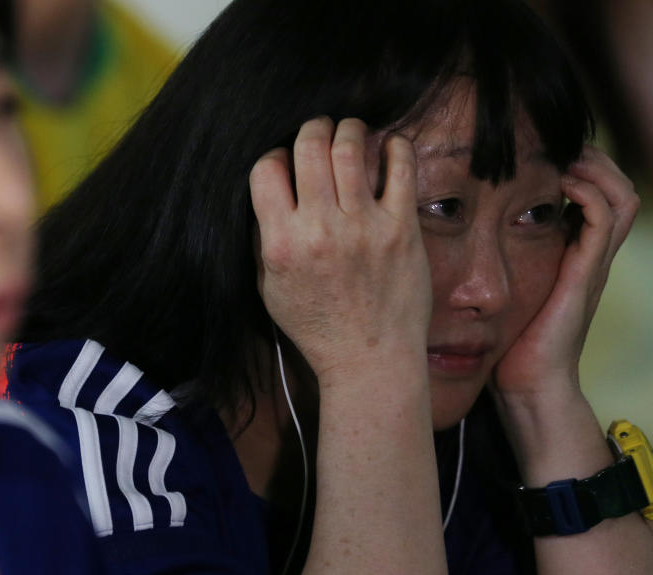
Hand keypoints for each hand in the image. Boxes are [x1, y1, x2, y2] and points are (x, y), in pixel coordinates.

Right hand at [249, 117, 431, 385]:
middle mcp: (320, 229)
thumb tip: (267, 192)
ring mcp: (363, 226)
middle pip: (309, 146)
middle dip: (311, 129)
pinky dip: (395, 147)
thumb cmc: (316, 325)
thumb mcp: (268, 288)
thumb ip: (263, 239)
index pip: (266, 169)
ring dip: (349, 128)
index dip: (273, 157)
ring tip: (350, 131)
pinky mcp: (400, 228)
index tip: (284, 164)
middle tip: (318, 131)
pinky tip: (389, 147)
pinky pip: (400, 168)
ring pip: (351, 147)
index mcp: (282, 243)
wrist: (368, 357)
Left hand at [490, 147, 638, 402]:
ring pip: (620, 197)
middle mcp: (587, 255)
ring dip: (595, 168)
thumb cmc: (504, 343)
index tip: (540, 149)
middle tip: (557, 142)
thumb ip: (485, 262)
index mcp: (570, 255)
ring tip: (565, 154)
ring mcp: (591, 264)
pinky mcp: (585, 274)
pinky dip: (588, 194)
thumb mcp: (495, 291)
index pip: (592, 195)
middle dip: (591, 157)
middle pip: (614, 188)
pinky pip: (603, 221)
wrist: (526, 384)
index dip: (576, 166)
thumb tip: (443, 230)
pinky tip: (561, 184)